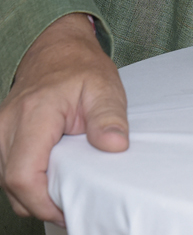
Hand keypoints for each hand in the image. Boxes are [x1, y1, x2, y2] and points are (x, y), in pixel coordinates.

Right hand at [0, 13, 127, 225]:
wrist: (57, 49)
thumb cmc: (81, 68)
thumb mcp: (105, 86)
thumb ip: (109, 117)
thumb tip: (115, 146)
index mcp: (33, 114)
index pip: (23, 175)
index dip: (43, 202)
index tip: (68, 208)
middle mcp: (6, 124)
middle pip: (11, 184)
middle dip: (39, 202)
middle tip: (71, 204)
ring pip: (5, 181)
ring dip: (32, 193)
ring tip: (63, 190)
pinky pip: (6, 169)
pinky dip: (25, 181)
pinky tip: (49, 178)